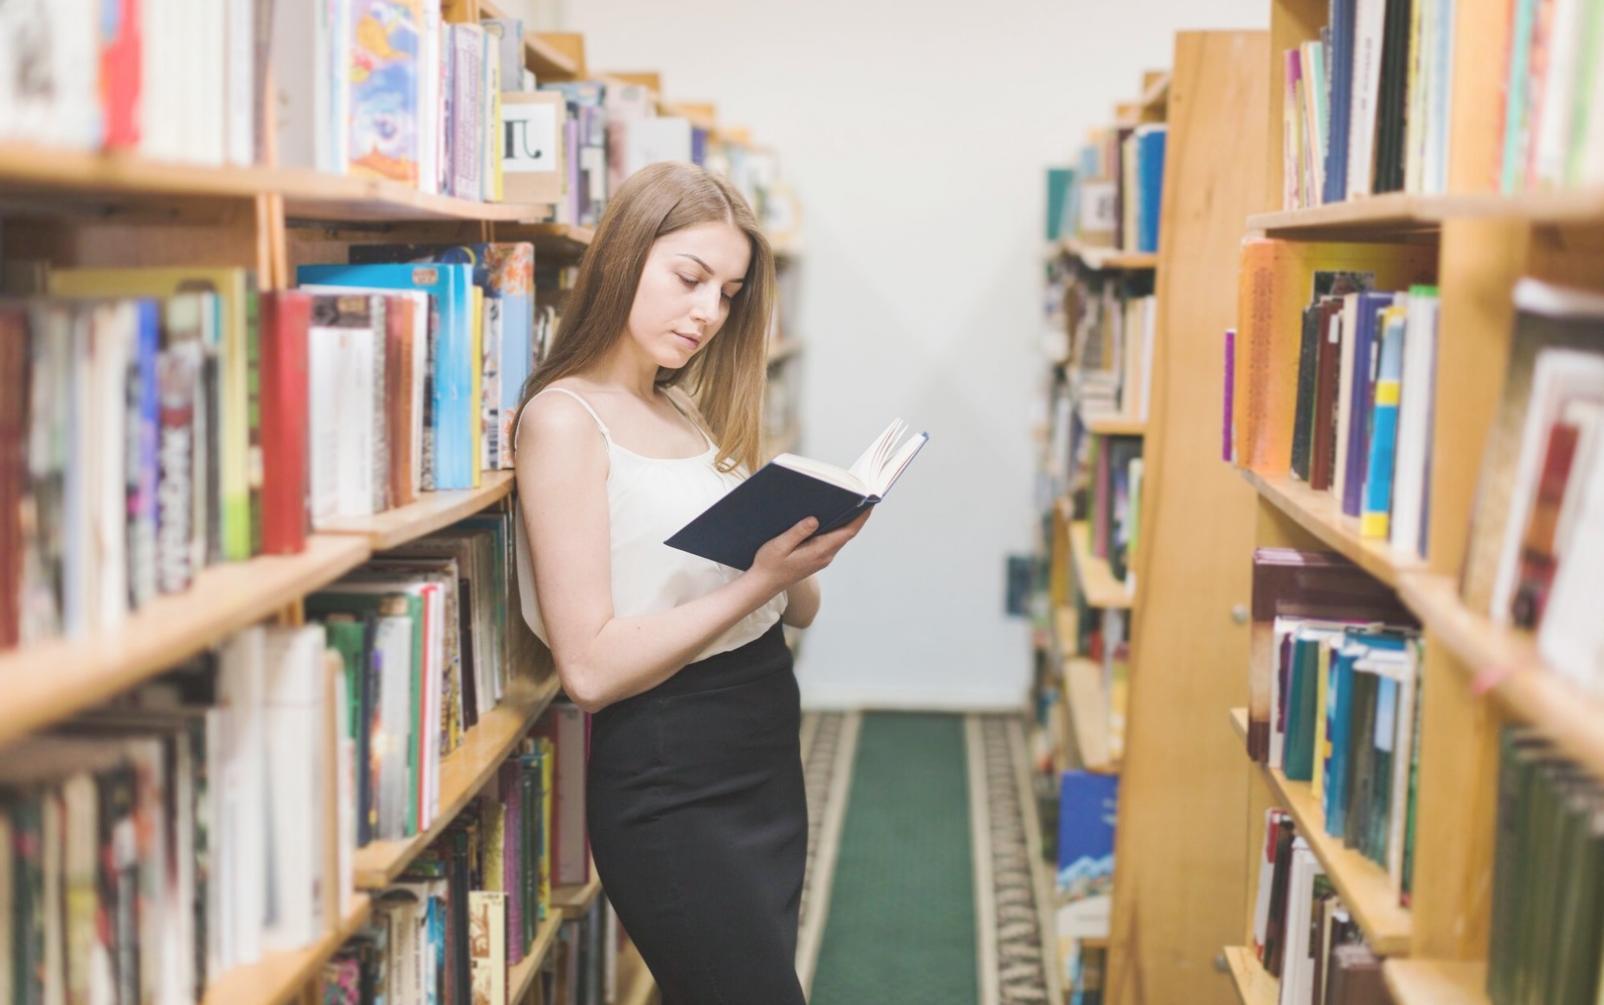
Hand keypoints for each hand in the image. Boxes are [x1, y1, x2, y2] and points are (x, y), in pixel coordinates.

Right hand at [750, 510, 872, 593]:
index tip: (869, 503)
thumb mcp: (779, 546)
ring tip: (847, 500)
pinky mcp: (817, 557)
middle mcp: (825, 555)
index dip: (860, 517)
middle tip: (860, 494)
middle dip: (856, 515)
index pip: (847, 532)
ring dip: (845, 520)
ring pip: (840, 536)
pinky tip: (829, 516)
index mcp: (819, 551)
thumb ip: (797, 533)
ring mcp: (822, 558)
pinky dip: (835, 527)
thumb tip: (814, 519)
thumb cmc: (769, 565)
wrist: (764, 584)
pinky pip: (832, 540)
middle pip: (847, 533)